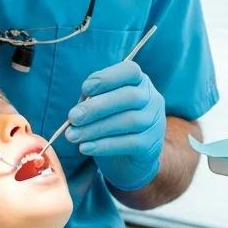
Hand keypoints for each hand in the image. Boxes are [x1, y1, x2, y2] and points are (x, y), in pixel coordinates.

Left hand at [65, 60, 165, 190]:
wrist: (128, 157)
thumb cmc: (110, 121)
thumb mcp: (100, 105)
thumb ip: (91, 100)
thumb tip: (79, 108)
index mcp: (139, 81)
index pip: (130, 71)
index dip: (107, 78)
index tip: (85, 89)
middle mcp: (151, 98)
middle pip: (129, 97)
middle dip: (97, 107)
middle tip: (73, 117)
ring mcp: (154, 121)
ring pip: (129, 121)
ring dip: (96, 128)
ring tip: (73, 135)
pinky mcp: (151, 144)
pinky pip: (129, 143)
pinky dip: (104, 145)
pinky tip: (85, 147)